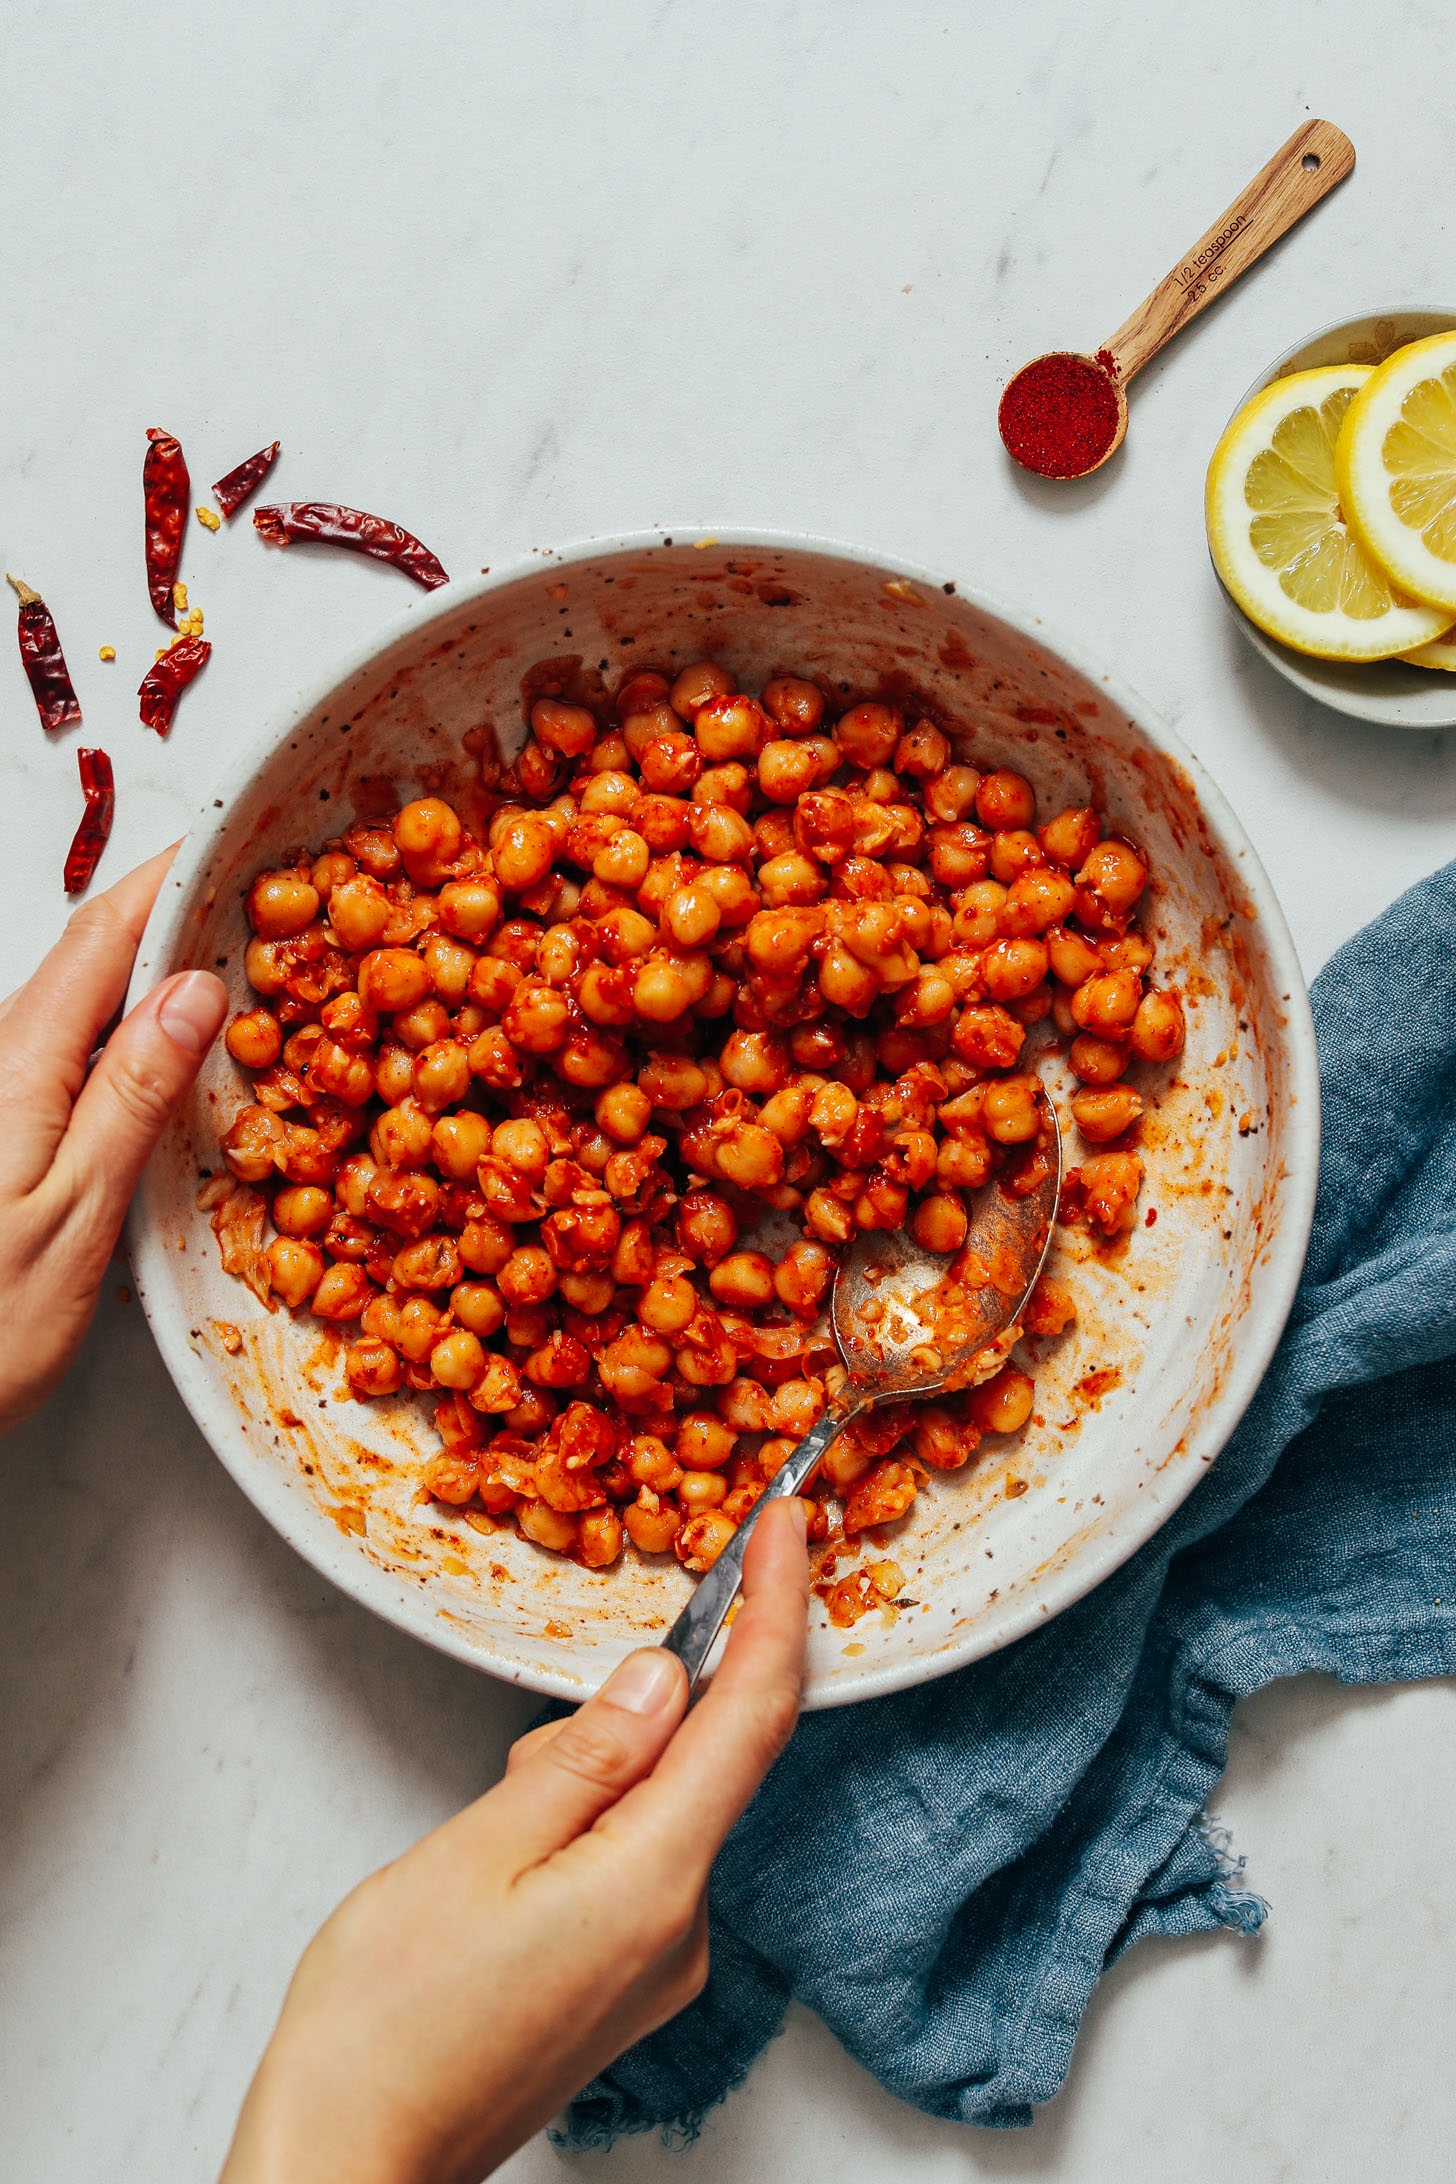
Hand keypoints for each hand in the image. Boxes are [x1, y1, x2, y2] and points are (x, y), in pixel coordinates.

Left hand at [0, 848, 226, 1433]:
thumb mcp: (76, 1215)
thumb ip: (134, 1097)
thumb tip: (196, 993)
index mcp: (18, 1061)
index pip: (106, 932)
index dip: (176, 874)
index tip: (243, 837)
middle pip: (97, 955)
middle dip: (181, 916)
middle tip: (269, 901)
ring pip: (87, 1002)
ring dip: (162, 978)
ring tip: (247, 971)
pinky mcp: (2, 1129)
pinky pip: (75, 1052)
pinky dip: (136, 1035)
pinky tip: (178, 1058)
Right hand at [221, 1496, 810, 2183]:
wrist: (350, 2167)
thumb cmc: (387, 2025)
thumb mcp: (474, 1852)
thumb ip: (586, 1756)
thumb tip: (665, 1678)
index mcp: (656, 1882)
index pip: (752, 1716)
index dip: (777, 1607)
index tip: (787, 1526)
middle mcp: (684, 1927)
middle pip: (700, 1759)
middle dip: (626, 1717)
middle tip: (518, 1772)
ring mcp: (660, 1961)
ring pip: (656, 1806)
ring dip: (586, 1778)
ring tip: (482, 1845)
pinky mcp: (626, 1979)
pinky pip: (633, 1856)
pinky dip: (584, 1824)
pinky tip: (501, 1868)